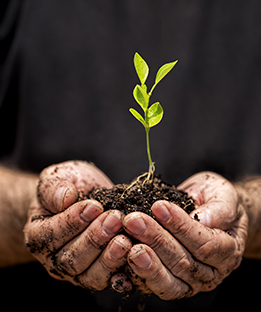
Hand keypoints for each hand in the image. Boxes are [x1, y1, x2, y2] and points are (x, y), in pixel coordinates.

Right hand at [24, 161, 131, 291]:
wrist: (86, 195)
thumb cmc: (70, 185)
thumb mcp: (58, 177)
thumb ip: (54, 187)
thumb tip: (64, 198)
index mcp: (39, 235)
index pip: (51, 235)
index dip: (73, 222)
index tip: (94, 206)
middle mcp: (55, 259)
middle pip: (71, 260)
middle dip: (95, 239)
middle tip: (114, 219)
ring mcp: (79, 271)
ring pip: (91, 276)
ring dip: (109, 258)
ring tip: (125, 239)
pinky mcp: (102, 273)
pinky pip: (112, 281)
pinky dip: (124, 274)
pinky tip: (135, 261)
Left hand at [122, 172, 247, 299]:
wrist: (205, 208)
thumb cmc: (214, 199)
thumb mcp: (223, 194)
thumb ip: (220, 208)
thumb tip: (205, 219)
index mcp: (228, 251)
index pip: (206, 244)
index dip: (181, 227)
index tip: (158, 207)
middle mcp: (210, 273)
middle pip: (183, 263)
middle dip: (156, 240)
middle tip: (133, 220)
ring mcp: (188, 283)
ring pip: (168, 282)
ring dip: (145, 263)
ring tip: (127, 244)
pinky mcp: (167, 283)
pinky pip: (151, 287)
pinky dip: (135, 275)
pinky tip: (121, 259)